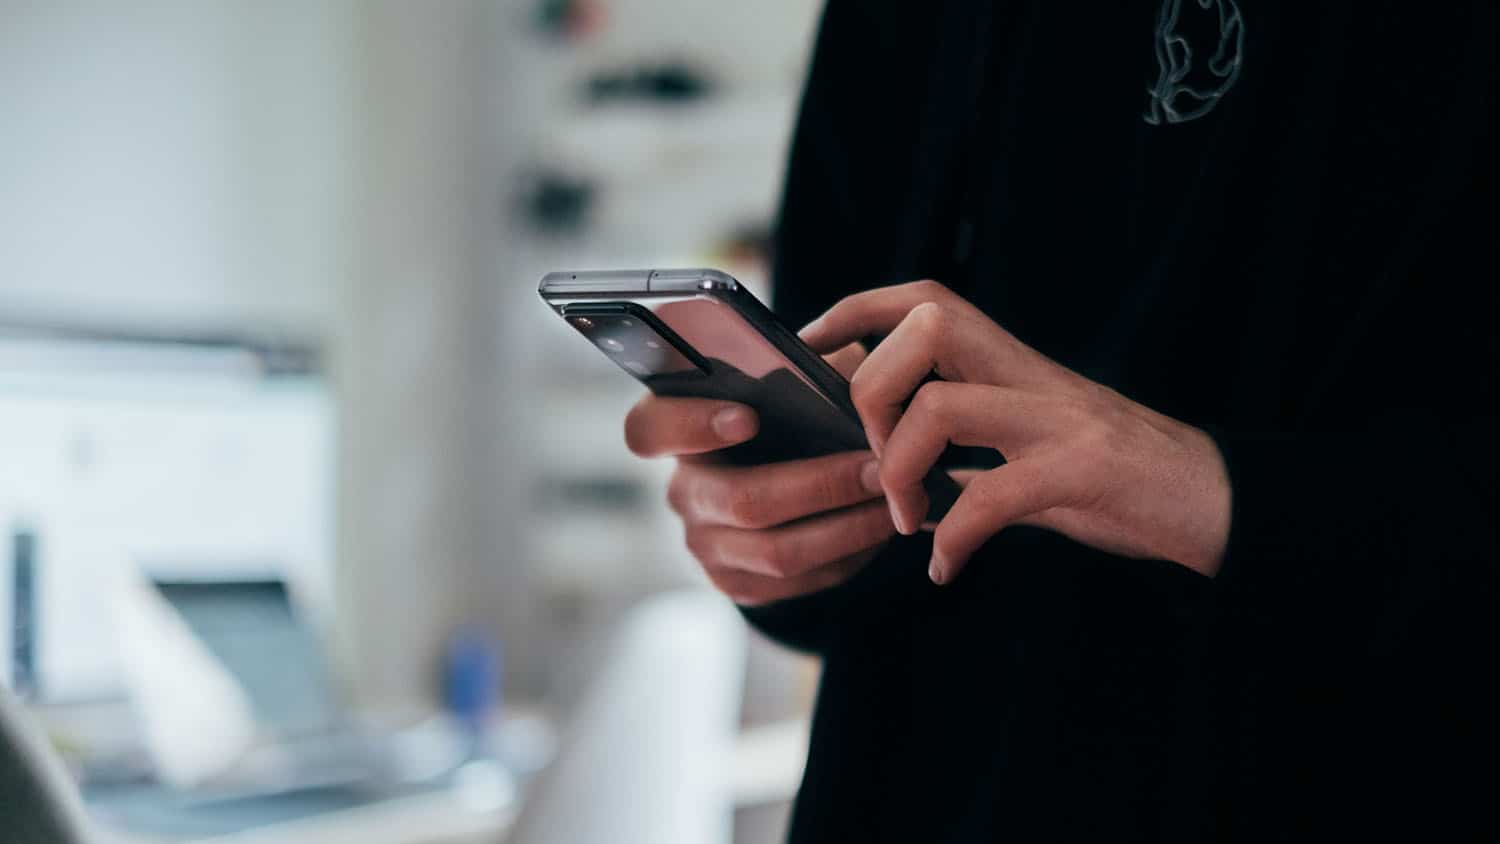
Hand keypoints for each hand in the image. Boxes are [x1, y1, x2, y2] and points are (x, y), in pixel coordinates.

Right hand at [624, 345, 896, 605]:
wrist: (789, 474)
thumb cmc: (792, 413)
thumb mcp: (795, 379)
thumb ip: (808, 370)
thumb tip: (848, 374)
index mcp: (677, 428)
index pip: (650, 428)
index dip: (692, 425)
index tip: (749, 416)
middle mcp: (682, 490)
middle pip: (740, 500)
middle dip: (820, 485)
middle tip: (878, 468)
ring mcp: (704, 543)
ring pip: (776, 551)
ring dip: (846, 527)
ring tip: (894, 501)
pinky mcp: (736, 582)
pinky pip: (796, 581)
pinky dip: (847, 556)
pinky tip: (878, 529)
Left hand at [800, 281, 1230, 584]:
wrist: (1216, 503)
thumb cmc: (1116, 480)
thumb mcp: (1031, 450)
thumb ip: (969, 448)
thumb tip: (890, 465)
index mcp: (1013, 364)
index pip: (923, 299)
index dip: (855, 311)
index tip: (810, 349)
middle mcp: (1032, 375)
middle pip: (924, 328)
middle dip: (872, 393)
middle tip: (874, 462)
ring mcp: (1060, 419)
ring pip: (943, 406)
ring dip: (902, 470)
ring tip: (907, 520)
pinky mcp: (1085, 471)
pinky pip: (994, 495)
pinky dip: (955, 537)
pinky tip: (947, 567)